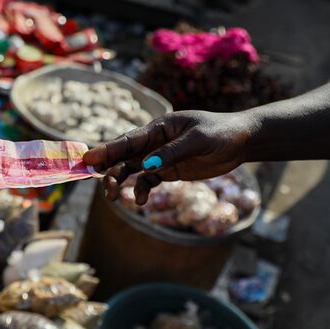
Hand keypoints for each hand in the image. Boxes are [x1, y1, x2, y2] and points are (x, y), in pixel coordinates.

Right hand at [83, 110, 256, 204]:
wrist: (242, 141)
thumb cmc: (221, 133)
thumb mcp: (198, 140)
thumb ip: (171, 153)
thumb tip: (146, 166)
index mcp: (159, 127)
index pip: (128, 140)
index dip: (107, 150)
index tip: (87, 158)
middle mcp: (155, 141)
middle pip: (124, 156)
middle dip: (109, 170)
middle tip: (101, 185)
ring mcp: (160, 156)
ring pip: (131, 169)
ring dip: (120, 182)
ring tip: (114, 197)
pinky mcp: (169, 170)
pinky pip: (148, 181)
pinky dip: (141, 190)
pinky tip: (141, 201)